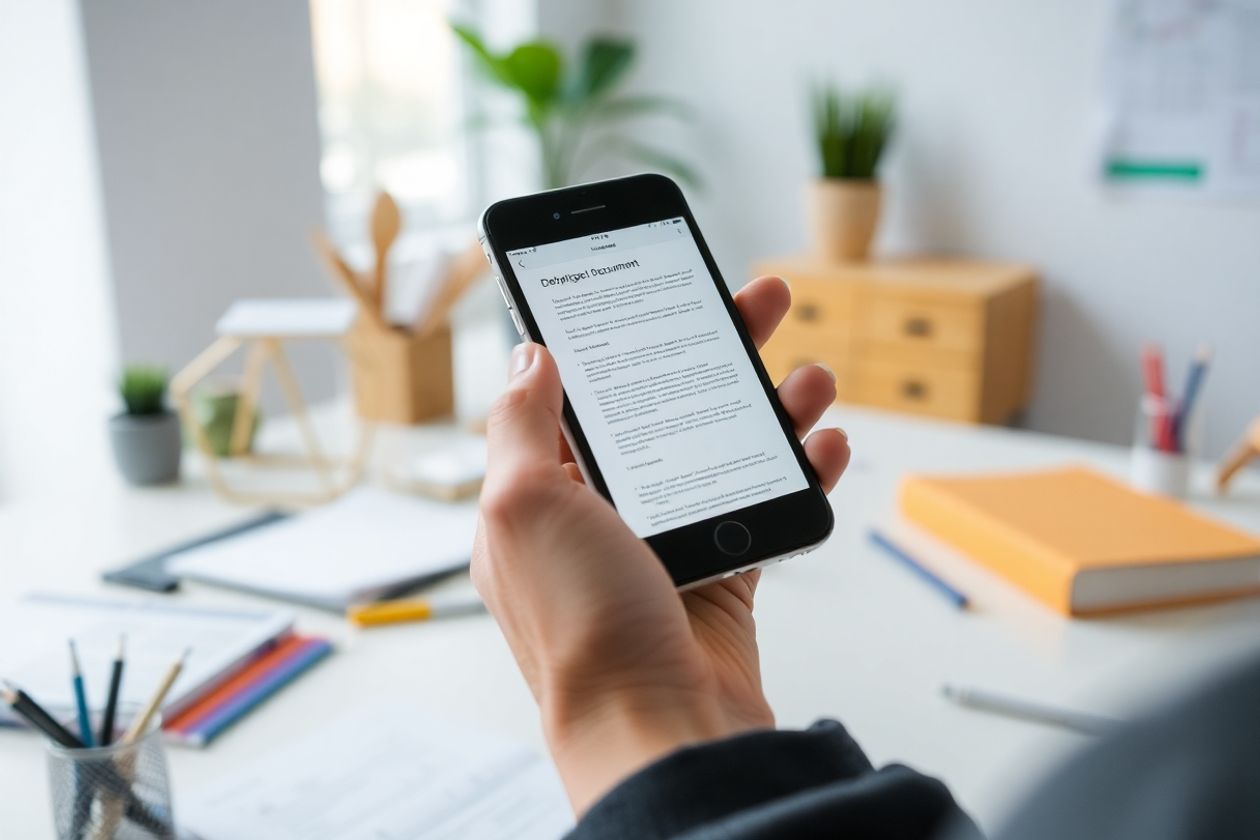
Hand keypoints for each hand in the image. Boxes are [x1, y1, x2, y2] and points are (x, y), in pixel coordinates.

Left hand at [472, 275, 850, 813]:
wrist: (657, 728)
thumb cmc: (582, 626)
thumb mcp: (524, 507)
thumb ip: (521, 425)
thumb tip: (529, 355)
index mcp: (545, 490)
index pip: (586, 389)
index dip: (624, 332)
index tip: (661, 283)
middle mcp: (603, 510)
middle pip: (668, 406)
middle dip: (717, 348)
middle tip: (763, 299)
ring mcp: (665, 541)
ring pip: (725, 450)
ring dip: (772, 406)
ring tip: (811, 374)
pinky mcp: (719, 574)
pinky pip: (764, 506)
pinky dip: (798, 473)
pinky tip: (825, 443)